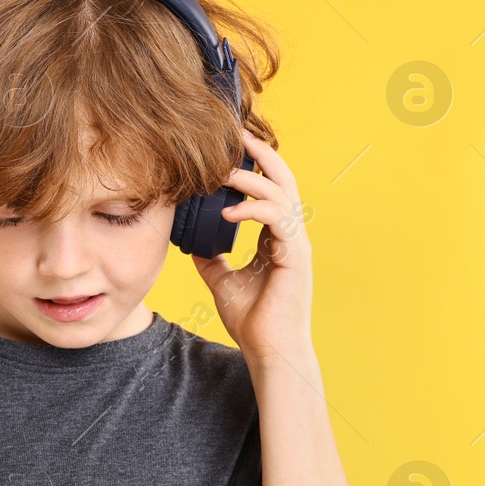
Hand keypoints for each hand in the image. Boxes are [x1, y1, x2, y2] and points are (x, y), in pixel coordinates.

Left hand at [191, 128, 314, 364]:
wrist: (268, 350)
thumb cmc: (251, 320)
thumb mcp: (221, 281)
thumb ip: (210, 258)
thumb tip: (188, 241)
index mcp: (276, 239)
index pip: (269, 192)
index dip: (254, 167)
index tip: (231, 149)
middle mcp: (290, 236)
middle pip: (283, 181)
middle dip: (261, 155)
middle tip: (237, 135)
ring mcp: (296, 244)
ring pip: (282, 195)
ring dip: (253, 179)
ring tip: (224, 173)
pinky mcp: (295, 257)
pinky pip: (278, 220)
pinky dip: (252, 210)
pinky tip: (227, 211)